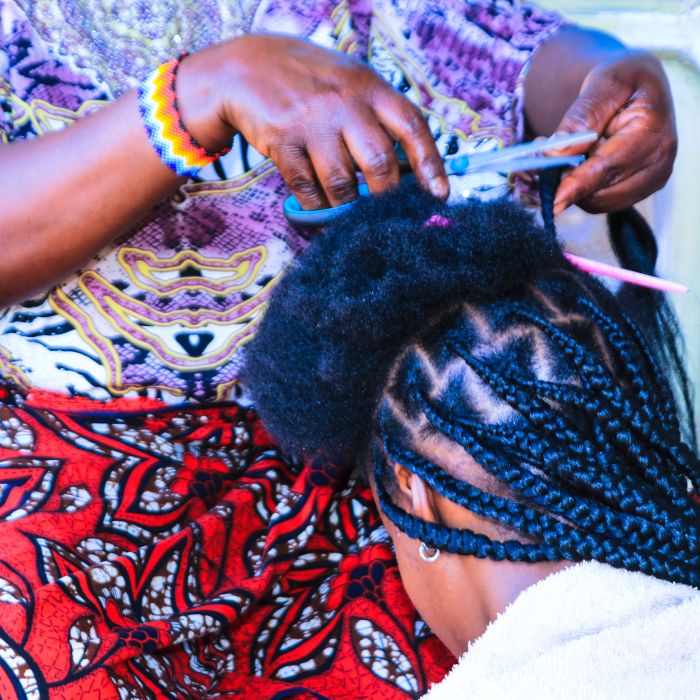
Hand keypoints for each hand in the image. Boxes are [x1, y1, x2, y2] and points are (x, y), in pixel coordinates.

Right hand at [177, 34, 447, 208]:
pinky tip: (319, 203)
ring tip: (345, 205)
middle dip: (386, 197)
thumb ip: (379, 117)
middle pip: (380, 163)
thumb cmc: (310, 82)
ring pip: (343, 184)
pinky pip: (308, 190)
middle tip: (385, 212)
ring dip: (347, 205)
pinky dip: (317, 205)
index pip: (412, 127)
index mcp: (369, 86)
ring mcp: (311, 122)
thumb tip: (410, 172)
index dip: (431, 165)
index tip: (440, 196)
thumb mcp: (351, 82)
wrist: (245, 68)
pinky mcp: (282, 142)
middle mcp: (344, 102)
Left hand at [551, 51, 676, 214]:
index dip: (576, 185)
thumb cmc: (624, 78)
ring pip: (595, 201)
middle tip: (534, 158)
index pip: (607, 168)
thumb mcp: (606, 81)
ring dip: (566, 186)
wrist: (640, 87)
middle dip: (562, 182)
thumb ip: (583, 116)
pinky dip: (576, 190)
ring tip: (552, 157)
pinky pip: (597, 201)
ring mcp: (649, 181)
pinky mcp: (636, 191)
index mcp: (653, 133)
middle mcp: (658, 163)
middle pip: (598, 191)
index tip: (551, 200)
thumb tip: (555, 153)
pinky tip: (567, 167)